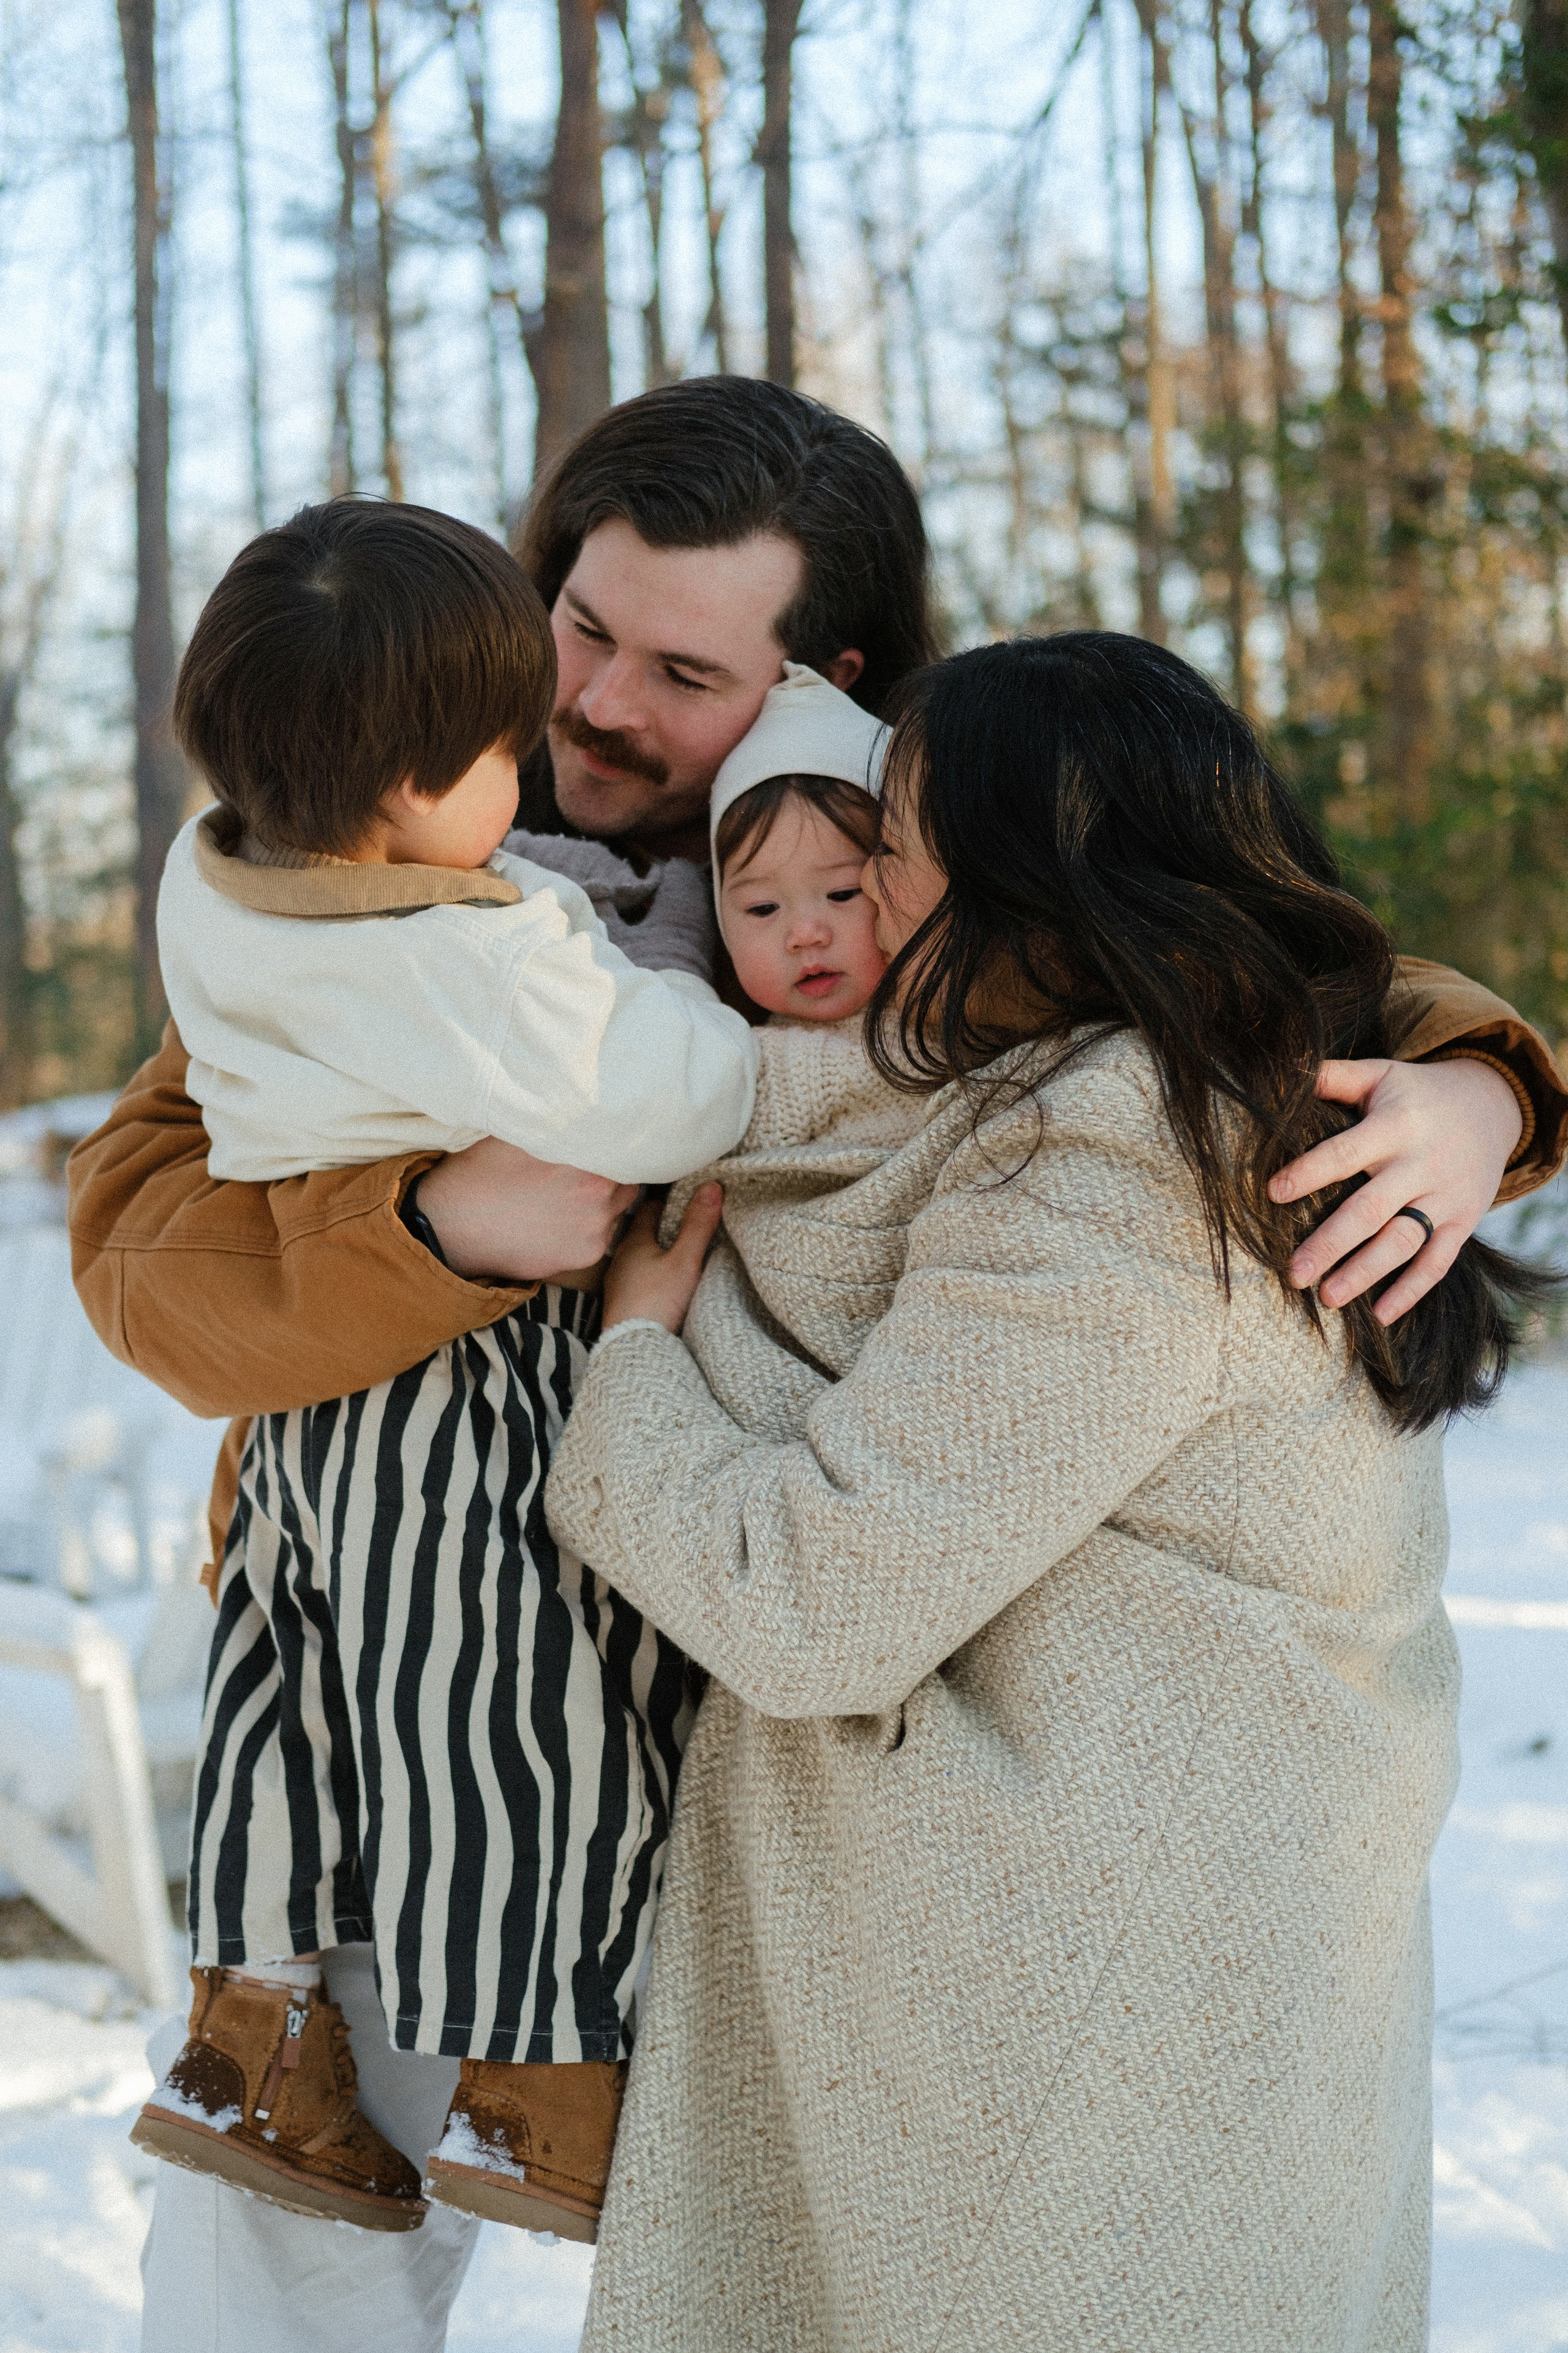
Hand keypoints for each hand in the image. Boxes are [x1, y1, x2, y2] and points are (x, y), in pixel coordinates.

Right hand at [416, 1137, 637, 1281]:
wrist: (452, 1229)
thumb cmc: (481, 1173)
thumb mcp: (517, 1134)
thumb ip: (559, 1124)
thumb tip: (583, 1106)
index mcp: (588, 1158)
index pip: (627, 1146)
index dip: (616, 1143)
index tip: (603, 1142)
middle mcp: (601, 1195)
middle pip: (628, 1177)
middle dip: (612, 1172)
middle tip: (584, 1170)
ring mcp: (597, 1229)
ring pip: (618, 1208)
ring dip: (603, 1201)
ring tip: (568, 1197)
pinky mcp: (585, 1256)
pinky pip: (602, 1235)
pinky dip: (589, 1227)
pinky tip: (559, 1219)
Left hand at [602, 1185, 723, 1334]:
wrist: (634, 1350)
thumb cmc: (658, 1302)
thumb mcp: (685, 1261)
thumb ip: (698, 1225)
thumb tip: (711, 1186)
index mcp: (634, 1241)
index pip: (649, 1207)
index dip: (670, 1200)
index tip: (688, 1199)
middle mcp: (620, 1258)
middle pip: (644, 1232)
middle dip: (664, 1227)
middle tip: (688, 1223)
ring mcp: (618, 1282)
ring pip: (639, 1257)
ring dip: (656, 1253)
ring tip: (679, 1253)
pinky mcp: (621, 1304)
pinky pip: (637, 1279)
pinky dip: (650, 1274)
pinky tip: (665, 1282)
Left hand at [1269, 1058, 1523, 1323]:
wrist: (1492, 1106)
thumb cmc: (1416, 1093)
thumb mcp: (1380, 1073)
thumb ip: (1332, 1075)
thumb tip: (1282, 1069)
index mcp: (1394, 1126)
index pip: (1345, 1153)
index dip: (1309, 1172)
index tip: (1273, 1193)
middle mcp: (1420, 1164)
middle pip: (1370, 1210)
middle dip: (1331, 1244)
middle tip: (1294, 1273)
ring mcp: (1445, 1196)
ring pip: (1403, 1241)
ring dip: (1365, 1273)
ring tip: (1327, 1298)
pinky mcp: (1463, 1221)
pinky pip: (1438, 1261)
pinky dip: (1411, 1290)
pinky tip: (1380, 1314)